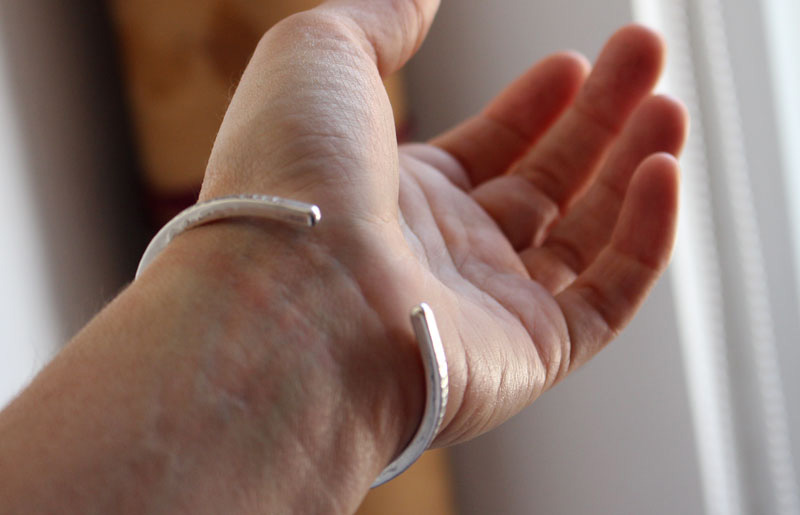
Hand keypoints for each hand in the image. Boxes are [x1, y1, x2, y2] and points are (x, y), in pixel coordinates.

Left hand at [200, 0, 685, 447]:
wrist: (292, 309)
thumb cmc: (291, 180)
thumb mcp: (322, 59)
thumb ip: (383, 17)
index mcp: (398, 193)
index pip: (486, 147)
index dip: (532, 104)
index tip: (571, 61)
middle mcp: (444, 253)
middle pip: (544, 182)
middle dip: (598, 117)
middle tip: (642, 55)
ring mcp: (487, 306)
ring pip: (584, 238)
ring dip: (630, 168)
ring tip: (668, 107)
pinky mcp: (529, 354)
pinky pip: (607, 297)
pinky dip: (643, 237)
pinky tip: (662, 173)